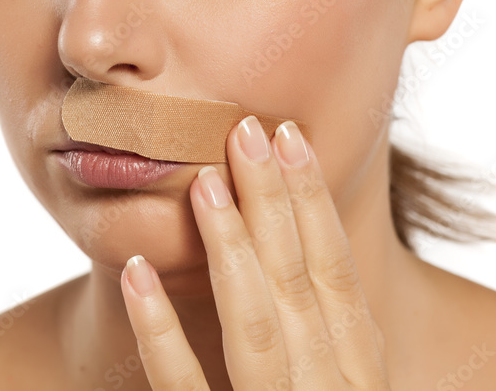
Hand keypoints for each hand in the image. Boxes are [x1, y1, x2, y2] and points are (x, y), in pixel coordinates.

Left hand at [120, 116, 391, 389]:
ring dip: (229, 245)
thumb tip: (303, 246)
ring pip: (253, 325)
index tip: (290, 135)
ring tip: (204, 181)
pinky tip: (136, 272)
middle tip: (246, 130)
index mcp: (359, 376)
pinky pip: (182, 386)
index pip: (337, 275)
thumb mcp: (335, 386)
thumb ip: (325, 338)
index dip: (314, 202)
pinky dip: (158, 329)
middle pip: (297, 284)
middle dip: (272, 202)